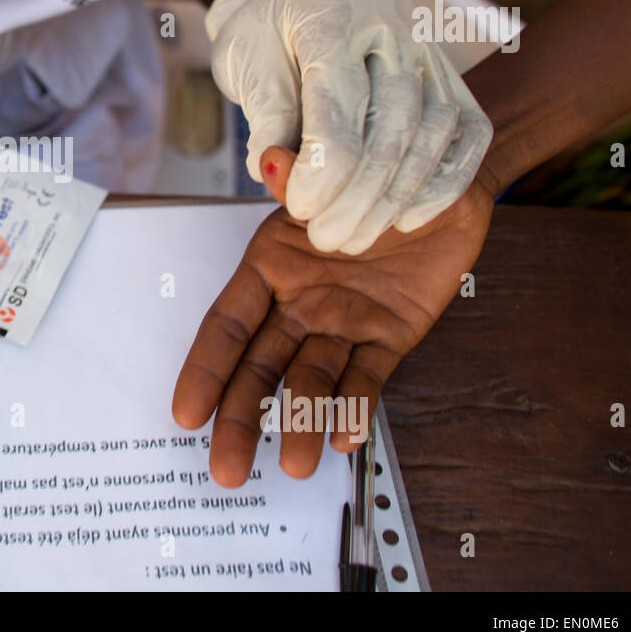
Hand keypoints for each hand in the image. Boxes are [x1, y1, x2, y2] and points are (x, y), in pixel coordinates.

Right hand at [172, 146, 492, 486]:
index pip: (228, 325)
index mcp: (271, 263)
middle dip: (241, 419)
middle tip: (229, 470)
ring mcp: (343, 320)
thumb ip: (300, 177)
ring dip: (302, 423)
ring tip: (298, 465)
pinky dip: (358, 407)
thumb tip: (273, 160)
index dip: (206, 370)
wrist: (444, 175)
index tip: (186, 414)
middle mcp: (300, 299)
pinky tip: (346, 438)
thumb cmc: (378, 166)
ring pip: (312, 380)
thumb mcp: (332, 170)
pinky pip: (369, 377)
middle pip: (260, 368)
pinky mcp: (390, 333)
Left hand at [207, 0, 491, 253]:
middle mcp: (391, 20)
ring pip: (435, 127)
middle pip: (394, 118)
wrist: (292, 8)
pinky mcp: (448, 73)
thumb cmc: (264, 40)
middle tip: (327, 237)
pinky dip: (446, 179)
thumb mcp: (244, 67)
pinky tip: (409, 218)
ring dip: (398, 195)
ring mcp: (427, 45)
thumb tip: (277, 173)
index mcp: (331, 10)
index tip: (300, 208)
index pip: (340, 99)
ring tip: (357, 236)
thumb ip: (265, 118)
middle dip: (362, 192)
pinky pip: (468, 128)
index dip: (323, 165)